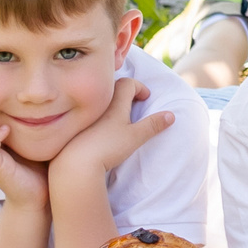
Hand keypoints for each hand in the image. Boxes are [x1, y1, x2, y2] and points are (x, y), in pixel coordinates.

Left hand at [50, 76, 172, 177]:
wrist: (75, 165)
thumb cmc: (108, 148)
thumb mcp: (136, 137)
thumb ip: (153, 125)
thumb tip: (171, 115)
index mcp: (114, 104)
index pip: (127, 83)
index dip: (139, 87)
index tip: (146, 98)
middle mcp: (99, 107)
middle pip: (113, 90)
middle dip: (126, 94)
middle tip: (134, 105)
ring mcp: (86, 118)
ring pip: (100, 104)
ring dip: (112, 106)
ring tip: (119, 119)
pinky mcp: (75, 130)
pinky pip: (89, 116)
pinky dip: (99, 118)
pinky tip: (101, 133)